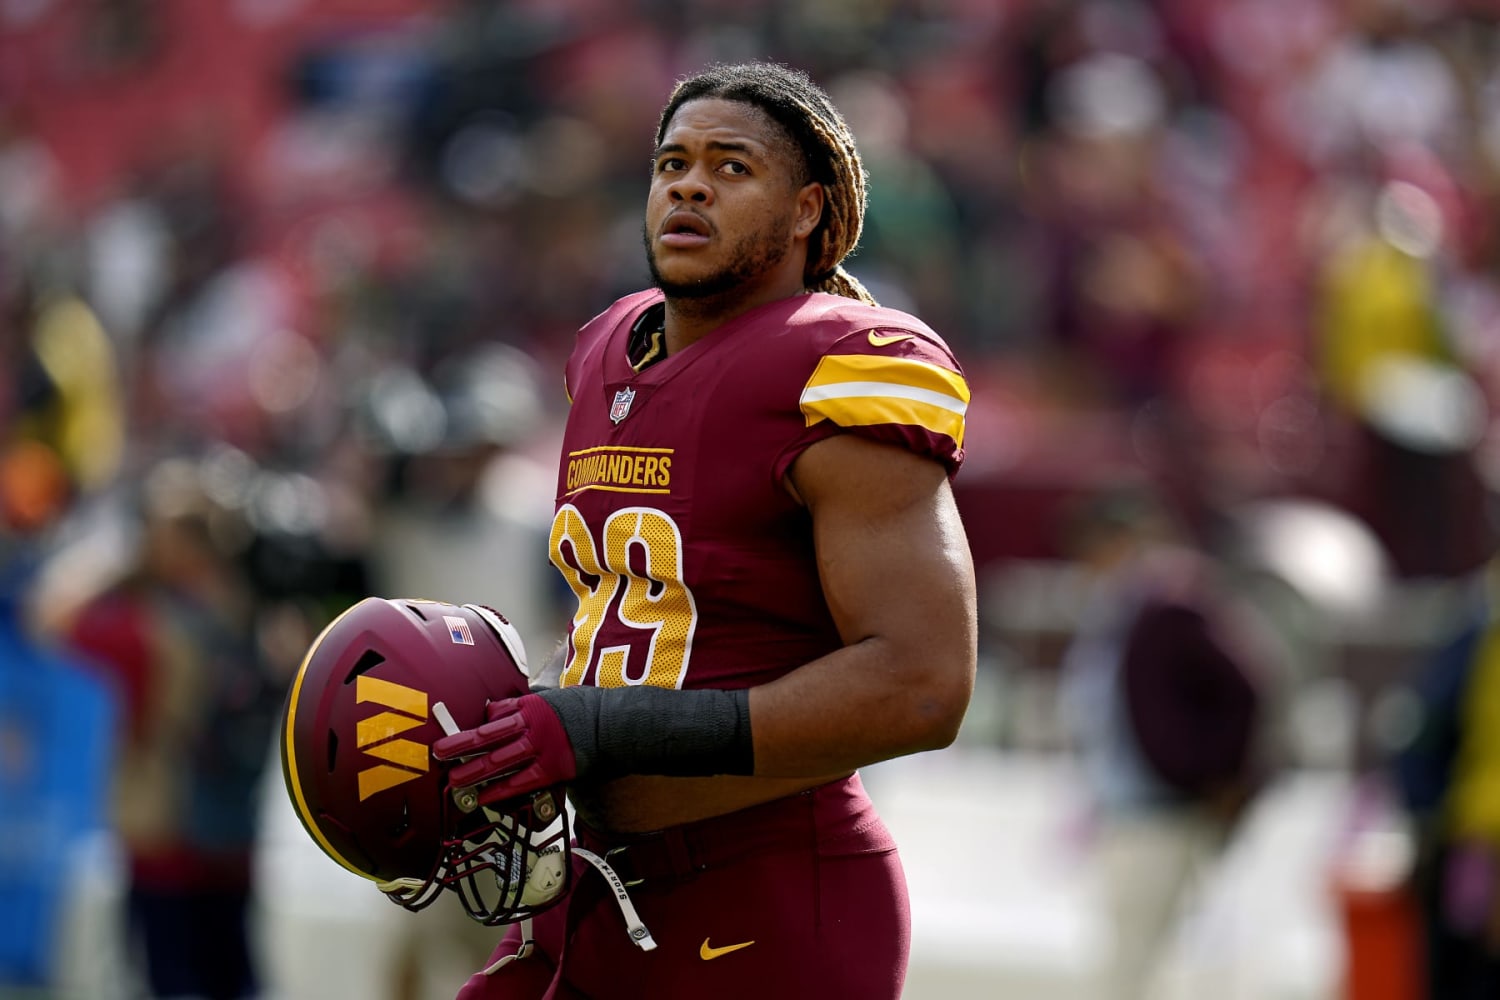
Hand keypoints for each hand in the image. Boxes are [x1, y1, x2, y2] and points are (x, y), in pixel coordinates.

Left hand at [431, 694, 578, 809]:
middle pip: (489, 736)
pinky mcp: (552, 769)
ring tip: (454, 780)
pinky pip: (521, 782)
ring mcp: (541, 748)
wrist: (614, 726)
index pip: (497, 713)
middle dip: (461, 745)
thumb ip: (527, 707)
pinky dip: (501, 790)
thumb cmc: (586, 711)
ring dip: (474, 771)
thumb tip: (498, 714)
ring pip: (499, 760)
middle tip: (440, 752)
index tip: (460, 731)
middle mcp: (532, 726)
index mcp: (531, 706)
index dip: (477, 724)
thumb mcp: (553, 699)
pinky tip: (484, 797)